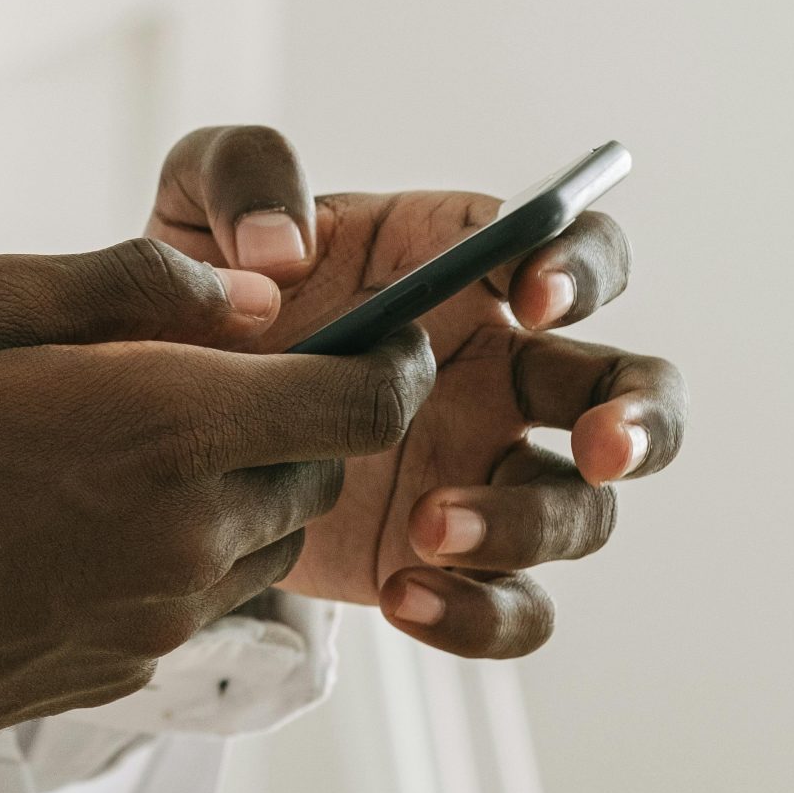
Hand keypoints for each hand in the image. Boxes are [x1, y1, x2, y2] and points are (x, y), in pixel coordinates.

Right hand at [0, 239, 433, 792]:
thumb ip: (133, 282)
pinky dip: (176, 553)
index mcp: (166, 428)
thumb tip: (251, 293)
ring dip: (234, 488)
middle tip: (201, 375)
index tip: (380, 335)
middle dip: (290, 417)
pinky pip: (196, 602)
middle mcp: (186, 536)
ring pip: (263, 541)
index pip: (356, 402)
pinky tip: (75, 518)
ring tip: (125, 446)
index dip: (387, 361)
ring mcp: (158, 619)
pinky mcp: (123, 674)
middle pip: (316, 473)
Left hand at [148, 126, 686, 658]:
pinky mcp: (450, 557)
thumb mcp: (199, 196)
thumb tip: (283, 250)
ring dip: (532, 523)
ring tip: (430, 527)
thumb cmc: (203, 282)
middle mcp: (499, 364)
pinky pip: (515, 609)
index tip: (527, 295)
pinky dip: (480, 616)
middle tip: (598, 445)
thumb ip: (242, 175)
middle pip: (634, 387)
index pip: (577, 248)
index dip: (581, 266)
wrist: (151, 406)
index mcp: (464, 263)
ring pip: (584, 511)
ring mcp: (484, 465)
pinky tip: (402, 595)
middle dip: (642, 417)